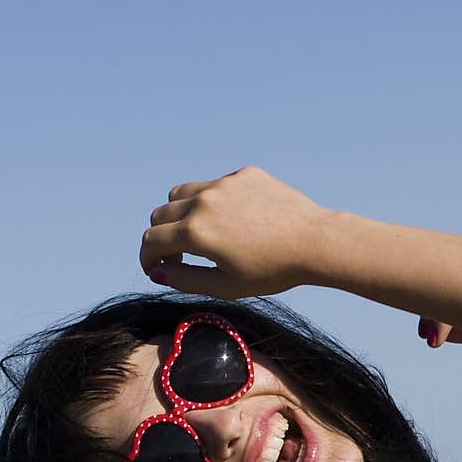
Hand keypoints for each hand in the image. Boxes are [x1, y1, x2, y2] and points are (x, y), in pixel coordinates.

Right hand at [139, 166, 329, 297]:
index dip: (147, 258)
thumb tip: (159, 272)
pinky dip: (212, 204)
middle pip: (161, 215)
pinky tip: (237, 223)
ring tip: (200, 235)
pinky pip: (214, 186)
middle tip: (178, 257)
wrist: (314, 243)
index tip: (155, 269)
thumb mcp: (226, 287)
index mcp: (196, 232)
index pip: (151, 240)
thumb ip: (185, 280)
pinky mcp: (243, 175)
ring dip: (180, 215)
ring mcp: (223, 183)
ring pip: (182, 194)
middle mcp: (203, 201)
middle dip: (161, 238)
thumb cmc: (272, 272)